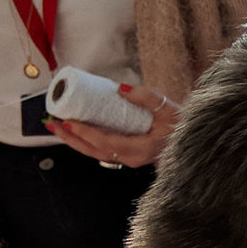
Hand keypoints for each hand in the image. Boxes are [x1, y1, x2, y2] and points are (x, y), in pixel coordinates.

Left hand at [48, 83, 176, 166]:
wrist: (194, 139)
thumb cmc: (183, 126)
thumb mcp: (168, 108)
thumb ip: (146, 97)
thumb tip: (120, 89)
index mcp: (141, 149)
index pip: (105, 143)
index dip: (85, 133)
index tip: (68, 121)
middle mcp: (132, 158)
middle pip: (93, 151)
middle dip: (70, 138)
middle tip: (51, 123)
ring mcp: (129, 159)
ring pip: (96, 152)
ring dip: (75, 141)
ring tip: (57, 127)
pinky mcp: (128, 155)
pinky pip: (102, 150)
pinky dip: (86, 141)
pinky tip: (76, 132)